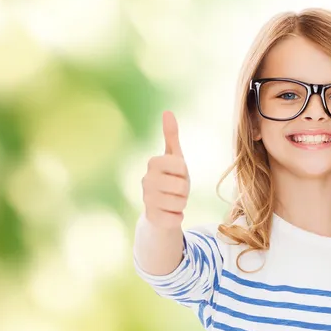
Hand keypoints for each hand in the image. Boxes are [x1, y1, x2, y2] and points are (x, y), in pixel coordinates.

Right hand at [141, 111, 189, 230]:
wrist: (161, 207)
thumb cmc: (171, 178)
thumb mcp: (174, 157)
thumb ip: (171, 135)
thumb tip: (167, 112)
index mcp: (153, 163)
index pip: (181, 166)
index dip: (184, 172)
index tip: (177, 174)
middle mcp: (146, 180)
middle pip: (182, 186)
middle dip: (185, 190)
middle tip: (176, 189)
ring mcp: (146, 200)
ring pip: (180, 203)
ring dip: (182, 204)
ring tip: (173, 201)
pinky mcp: (151, 218)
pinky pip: (175, 218)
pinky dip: (178, 217)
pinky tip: (170, 213)